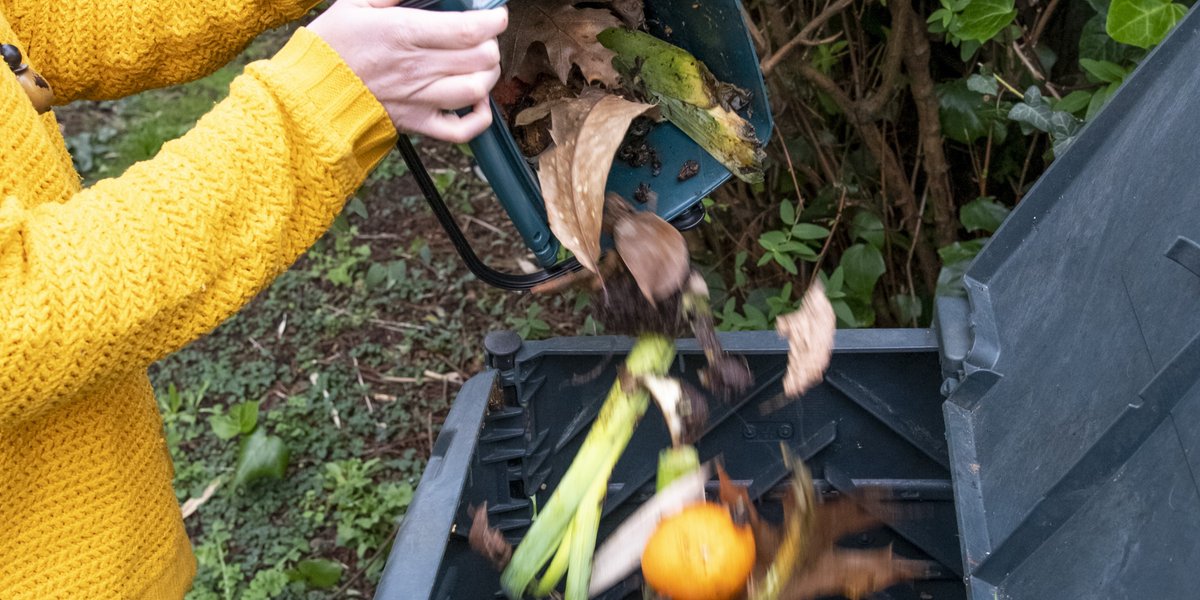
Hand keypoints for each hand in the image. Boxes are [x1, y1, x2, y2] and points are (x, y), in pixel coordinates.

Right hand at [308, 0, 506, 142]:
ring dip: (488, 75)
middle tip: (482, 37)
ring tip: (479, 65)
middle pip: (480, 59)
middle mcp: (417, 68)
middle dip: (491, 44)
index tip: (496, 15)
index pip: (468, 29)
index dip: (493, 21)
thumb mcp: (356, 3)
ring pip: (477, 90)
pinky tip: (476, 101)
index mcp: (403, 32)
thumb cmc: (330, 46)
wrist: (308, 94)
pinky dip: (479, 117)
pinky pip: (462, 130)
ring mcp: (420, 98)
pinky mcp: (417, 123)